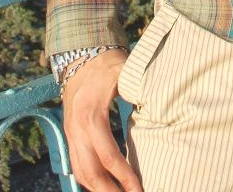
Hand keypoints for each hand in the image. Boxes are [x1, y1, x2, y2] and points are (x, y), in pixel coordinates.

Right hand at [62, 48, 142, 191]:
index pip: (108, 156)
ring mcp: (70, 132)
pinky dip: (89, 178)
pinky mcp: (69, 133)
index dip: (124, 176)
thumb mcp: (125, 74)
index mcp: (91, 116)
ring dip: (97, 189)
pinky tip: (103, 185)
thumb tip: (163, 108)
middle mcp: (76, 129)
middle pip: (90, 172)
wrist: (80, 54)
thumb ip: (140, 91)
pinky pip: (76, 164)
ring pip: (80, 172)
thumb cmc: (107, 64)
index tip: (139, 190)